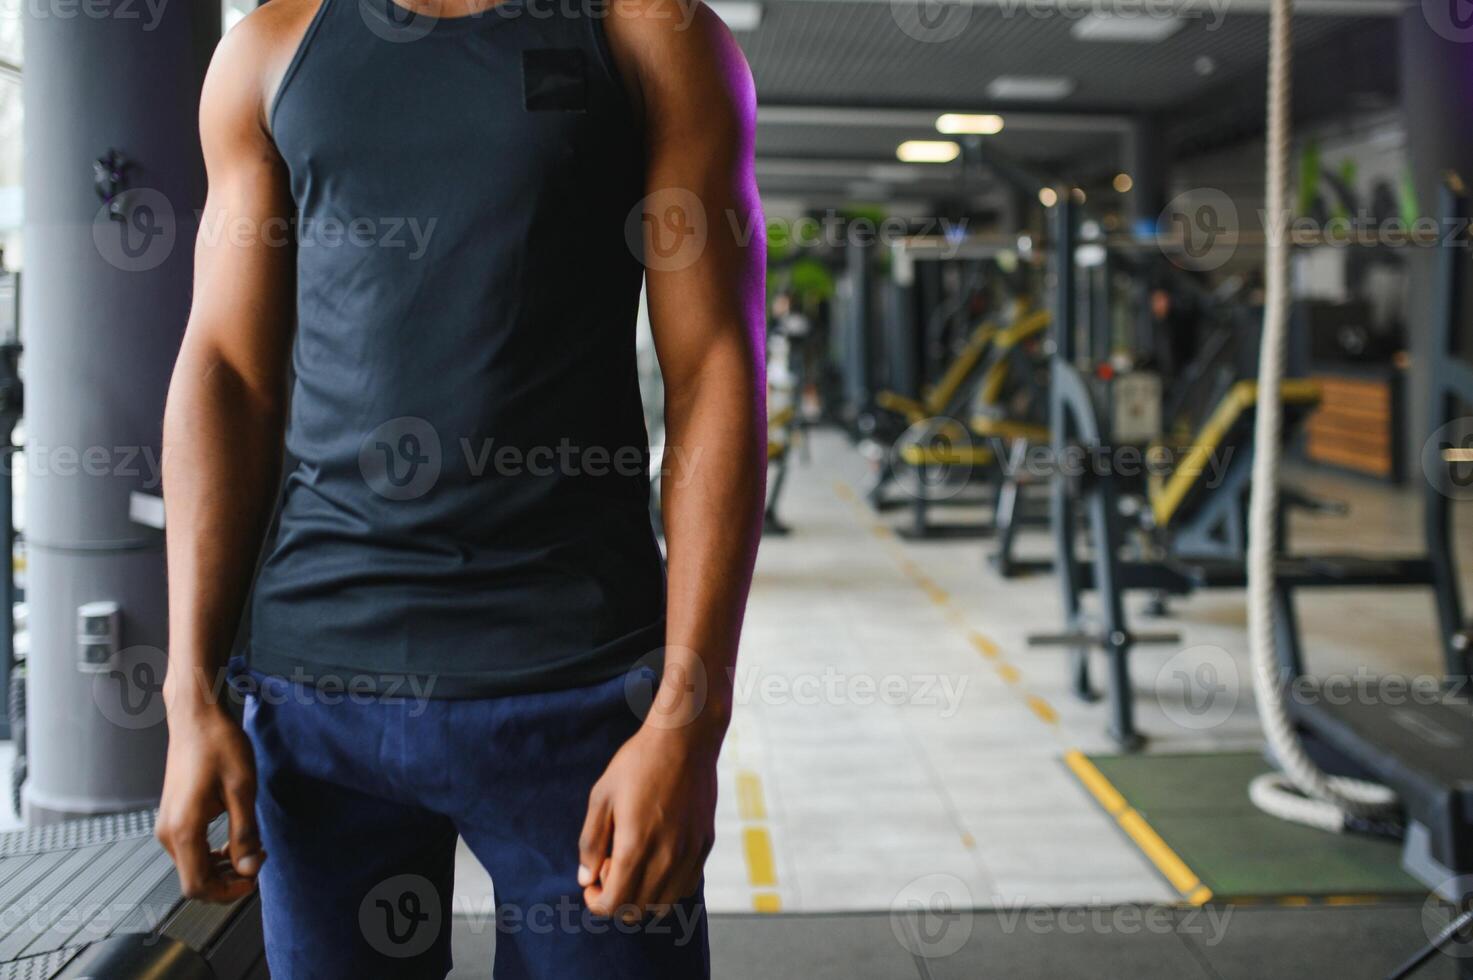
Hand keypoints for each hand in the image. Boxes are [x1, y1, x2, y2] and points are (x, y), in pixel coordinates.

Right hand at [155, 701, 263, 901]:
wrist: (196, 717)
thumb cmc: (219, 744)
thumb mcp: (242, 789)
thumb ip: (245, 832)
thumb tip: (249, 869)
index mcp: (184, 829)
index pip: (197, 887)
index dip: (227, 892)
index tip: (254, 878)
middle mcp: (169, 833)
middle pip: (194, 881)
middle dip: (229, 880)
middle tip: (259, 858)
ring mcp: (168, 825)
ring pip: (193, 867)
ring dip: (223, 868)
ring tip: (252, 849)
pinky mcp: (174, 817)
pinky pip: (192, 850)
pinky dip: (214, 854)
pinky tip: (235, 841)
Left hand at [577, 724, 718, 921]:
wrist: (684, 740)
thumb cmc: (638, 763)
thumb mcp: (601, 797)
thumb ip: (591, 842)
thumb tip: (586, 878)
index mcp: (635, 847)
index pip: (614, 904)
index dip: (596, 902)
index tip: (592, 883)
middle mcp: (666, 857)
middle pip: (637, 909)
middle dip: (616, 900)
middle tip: (609, 869)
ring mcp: (690, 854)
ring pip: (664, 904)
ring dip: (642, 897)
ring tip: (632, 866)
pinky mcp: (705, 845)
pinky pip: (685, 886)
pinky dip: (666, 887)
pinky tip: (656, 861)